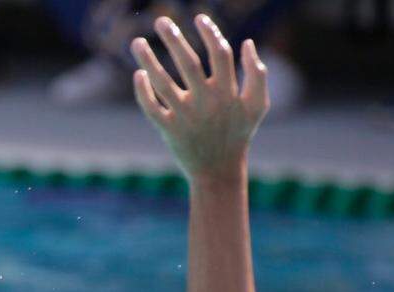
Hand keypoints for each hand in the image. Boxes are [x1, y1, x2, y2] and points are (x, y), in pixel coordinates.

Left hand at [131, 15, 268, 182]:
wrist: (218, 171)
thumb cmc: (238, 134)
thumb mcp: (257, 105)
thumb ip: (257, 74)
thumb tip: (246, 43)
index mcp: (227, 91)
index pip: (219, 53)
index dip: (210, 32)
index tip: (198, 17)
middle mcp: (205, 101)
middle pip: (187, 62)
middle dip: (174, 39)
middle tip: (160, 20)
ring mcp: (185, 116)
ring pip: (162, 82)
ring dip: (148, 60)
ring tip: (136, 42)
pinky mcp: (168, 130)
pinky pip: (151, 108)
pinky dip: (143, 91)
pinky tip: (138, 75)